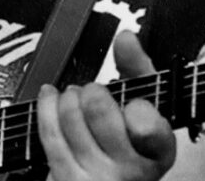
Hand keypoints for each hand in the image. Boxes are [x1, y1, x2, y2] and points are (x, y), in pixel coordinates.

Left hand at [37, 31, 176, 180]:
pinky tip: (51, 96)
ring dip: (69, 97)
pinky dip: (47, 106)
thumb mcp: (145, 105)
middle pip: (99, 110)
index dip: (138, 111)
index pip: (148, 127)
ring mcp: (98, 178)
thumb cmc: (130, 141)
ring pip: (71, 117)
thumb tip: (126, 38)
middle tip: (94, 93)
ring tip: (75, 97)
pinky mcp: (68, 180)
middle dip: (92, 91)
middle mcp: (131, 170)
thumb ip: (138, 70)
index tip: (134, 105)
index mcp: (158, 150)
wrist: (110, 180)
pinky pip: (50, 134)